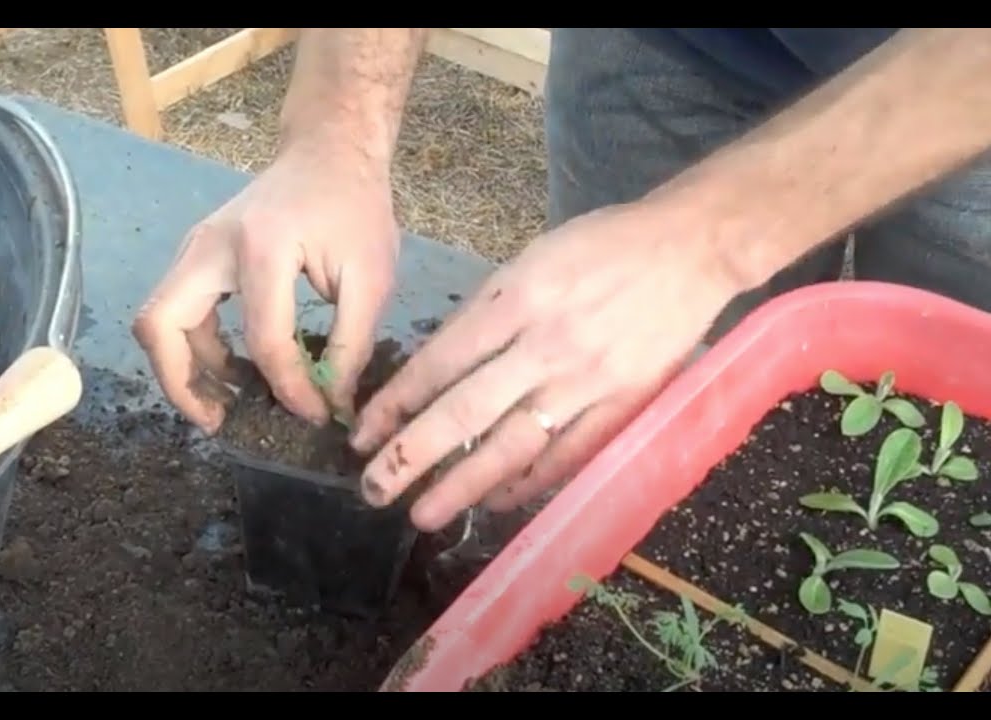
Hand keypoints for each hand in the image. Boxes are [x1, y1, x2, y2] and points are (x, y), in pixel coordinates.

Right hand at [132, 144, 399, 432]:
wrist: (328, 151)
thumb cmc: (354, 206)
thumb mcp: (372, 276)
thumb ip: (352, 343)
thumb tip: (333, 404)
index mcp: (261, 247)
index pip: (262, 340)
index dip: (289, 388)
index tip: (317, 414)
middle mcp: (210, 246)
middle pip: (161, 325)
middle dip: (182, 384)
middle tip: (221, 421)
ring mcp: (194, 248)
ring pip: (159, 320)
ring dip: (186, 368)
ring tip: (230, 404)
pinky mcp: (196, 256)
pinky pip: (176, 311)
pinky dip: (194, 348)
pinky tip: (233, 371)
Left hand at [349, 201, 745, 531]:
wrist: (692, 246)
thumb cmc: (605, 245)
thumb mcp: (533, 257)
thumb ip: (488, 311)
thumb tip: (440, 365)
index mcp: (518, 299)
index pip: (440, 363)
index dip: (396, 404)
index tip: (364, 434)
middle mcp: (546, 345)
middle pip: (466, 412)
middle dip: (412, 455)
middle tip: (374, 489)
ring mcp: (587, 380)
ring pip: (512, 444)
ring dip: (462, 485)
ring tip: (423, 514)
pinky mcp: (624, 404)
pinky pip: (569, 455)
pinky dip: (530, 482)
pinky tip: (497, 501)